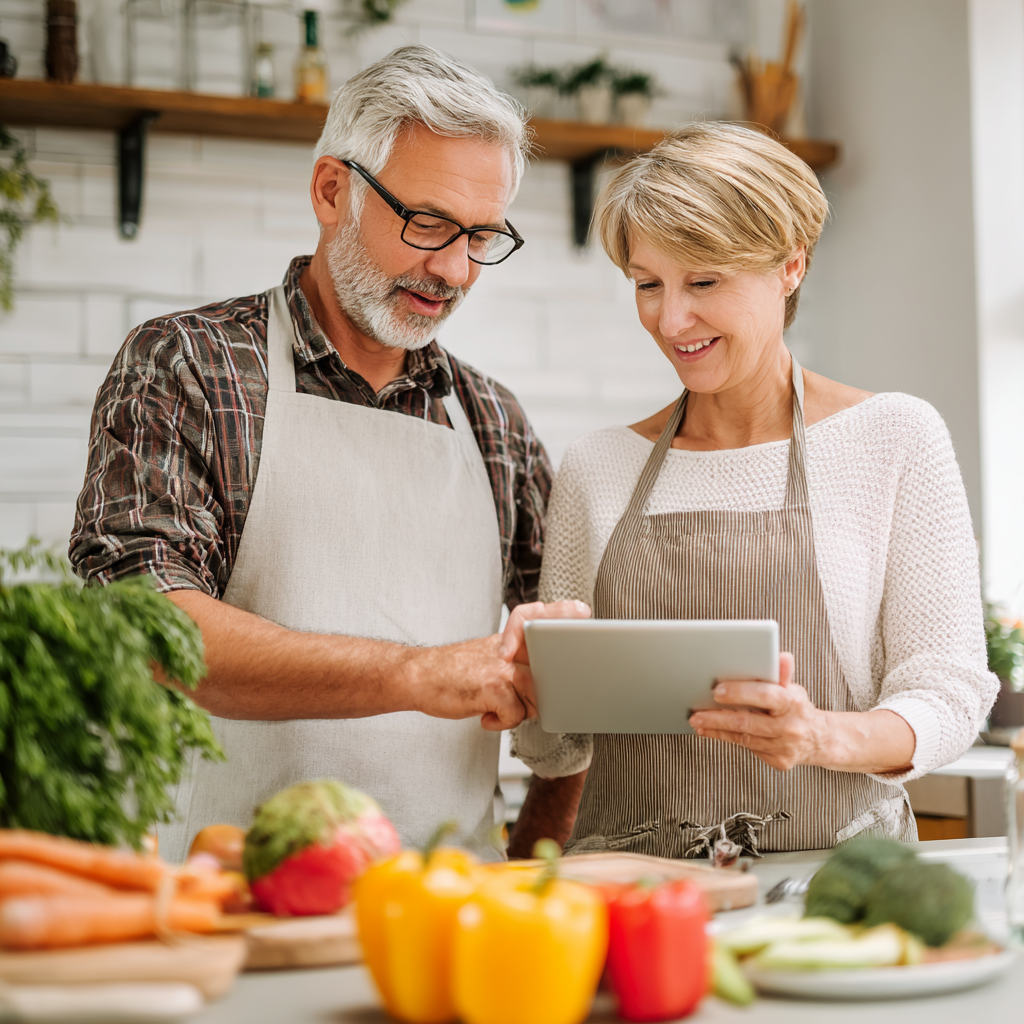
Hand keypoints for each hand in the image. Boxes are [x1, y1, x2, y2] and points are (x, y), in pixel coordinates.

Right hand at [403, 600, 590, 731]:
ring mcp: (500, 665)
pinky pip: (515, 713)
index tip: (581, 610)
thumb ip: (518, 663)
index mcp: (507, 638)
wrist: (418, 677)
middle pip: (548, 655)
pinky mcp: (491, 686)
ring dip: (521, 710)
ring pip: (537, 693)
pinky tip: (486, 716)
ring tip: (500, 707)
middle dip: (556, 678)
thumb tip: (548, 685)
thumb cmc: (455, 672)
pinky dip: (502, 722)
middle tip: (553, 689)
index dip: (560, 612)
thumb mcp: (489, 655)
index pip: (538, 617)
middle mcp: (507, 647)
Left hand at [687, 653, 829, 771]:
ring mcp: (784, 746)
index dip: (739, 692)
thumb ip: (782, 674)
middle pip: (746, 722)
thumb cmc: (798, 709)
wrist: (821, 740)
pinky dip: (727, 739)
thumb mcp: (793, 688)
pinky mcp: (779, 761)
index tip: (717, 691)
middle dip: (717, 717)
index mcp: (792, 703)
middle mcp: (789, 727)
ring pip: (743, 738)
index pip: (764, 695)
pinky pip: (748, 748)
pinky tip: (712, 732)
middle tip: (696, 713)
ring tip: (698, 722)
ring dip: (717, 729)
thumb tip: (782, 656)